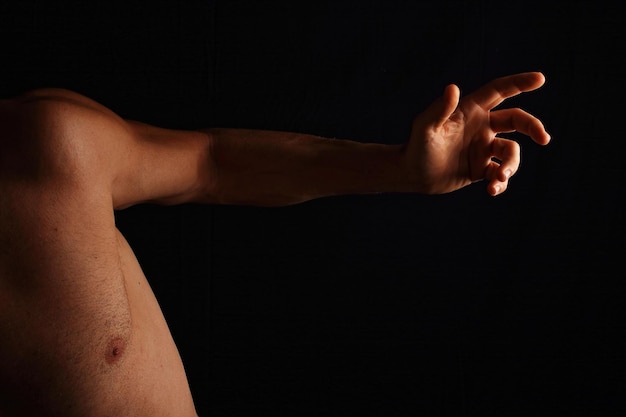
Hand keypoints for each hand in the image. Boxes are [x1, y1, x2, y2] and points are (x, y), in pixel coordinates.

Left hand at [405, 72, 549, 195]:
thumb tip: (453, 88)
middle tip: (544, 139)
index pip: (499, 91)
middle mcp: (481, 126)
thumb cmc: (416, 147)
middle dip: (533, 127)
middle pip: (516, 120)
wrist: (411, 175)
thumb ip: (440, 109)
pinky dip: (501, 182)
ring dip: (511, 165)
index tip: (541, 78)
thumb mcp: (425, 127)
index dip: (519, 83)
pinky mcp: (481, 168)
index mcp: (470, 110)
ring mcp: (483, 148)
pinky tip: (493, 190)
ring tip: (499, 178)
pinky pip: (500, 173)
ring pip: (511, 152)